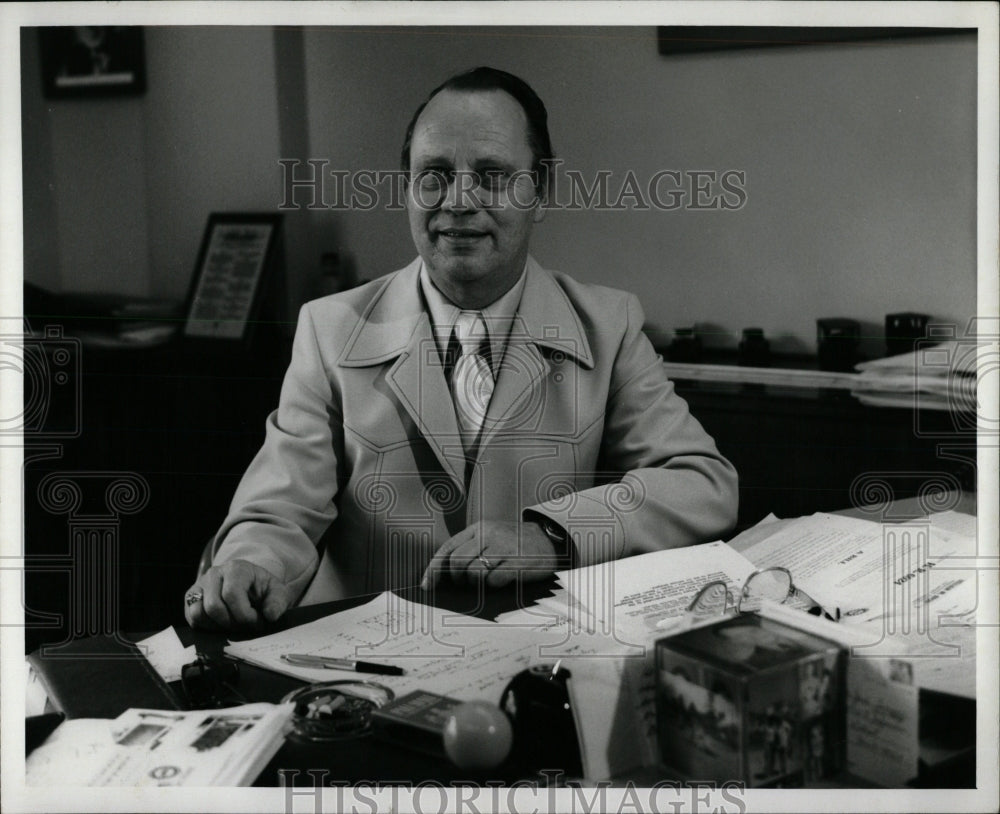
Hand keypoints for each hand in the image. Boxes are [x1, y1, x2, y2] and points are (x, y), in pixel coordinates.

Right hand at [184, 559, 292, 629]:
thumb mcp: (277, 592)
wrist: (250, 587)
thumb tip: (270, 615)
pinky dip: (207, 627)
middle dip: (232, 623)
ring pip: (199, 613)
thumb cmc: (263, 590)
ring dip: (218, 626)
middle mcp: (214, 573)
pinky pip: (191, 617)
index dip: (244, 615)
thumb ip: (278, 602)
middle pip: (214, 606)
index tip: (257, 623)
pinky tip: (222, 625)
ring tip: (234, 625)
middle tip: (246, 627)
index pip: (231, 594)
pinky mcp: (191, 598)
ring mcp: (200, 585)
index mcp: (236, 568)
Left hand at [420, 520, 558, 590]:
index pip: (447, 548)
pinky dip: (494, 585)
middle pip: (457, 563)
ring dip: (476, 583)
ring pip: (473, 573)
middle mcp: (488, 535)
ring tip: (487, 581)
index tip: (427, 584)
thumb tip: (446, 574)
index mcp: (479, 528)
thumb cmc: (516, 544)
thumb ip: (471, 549)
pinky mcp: (516, 562)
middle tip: (466, 584)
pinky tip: (503, 580)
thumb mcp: (492, 537)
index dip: (434, 568)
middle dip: (457, 579)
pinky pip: (493, 581)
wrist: (550, 540)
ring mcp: (503, 547)